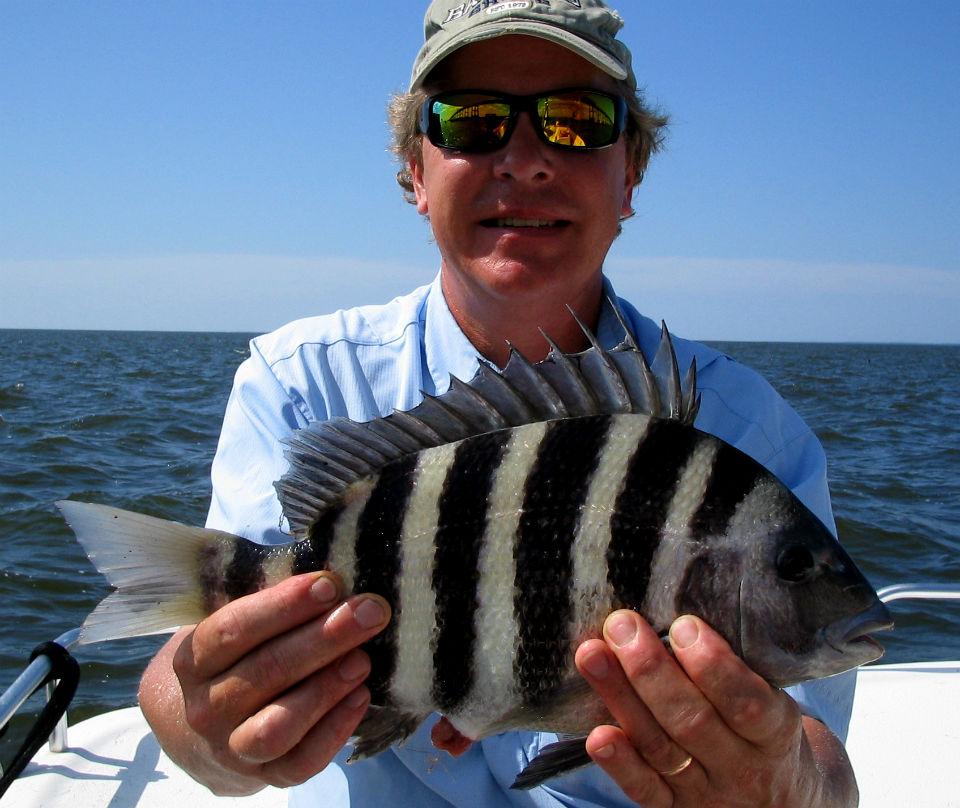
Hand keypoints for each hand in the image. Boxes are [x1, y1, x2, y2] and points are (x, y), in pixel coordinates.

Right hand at [139, 572, 390, 794]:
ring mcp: (232, 748)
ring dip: (326, 687)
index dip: (283, 605)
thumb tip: (331, 567)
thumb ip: (267, 598)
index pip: (232, 629)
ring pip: (278, 724)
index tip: (330, 582)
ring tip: (363, 657)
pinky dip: (335, 730)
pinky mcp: (265, 778)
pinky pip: (302, 762)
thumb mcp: (231, 622)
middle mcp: (206, 707)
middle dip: (324, 637)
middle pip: (265, 671)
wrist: (197, 729)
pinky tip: (361, 696)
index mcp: (194, 660)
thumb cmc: (232, 657)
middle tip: (370, 610)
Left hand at [574, 611, 856, 806]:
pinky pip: (644, 790)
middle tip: (622, 624)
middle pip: (693, 722)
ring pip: (660, 747)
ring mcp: (706, 794)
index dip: (716, 666)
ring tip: (592, 654)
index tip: (685, 625)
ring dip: (621, 698)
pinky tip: (598, 735)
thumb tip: (690, 592)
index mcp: (776, 736)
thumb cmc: (771, 728)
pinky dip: (620, 764)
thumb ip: (743, 663)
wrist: (792, 806)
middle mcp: (742, 770)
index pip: (749, 705)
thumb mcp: (777, 695)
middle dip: (651, 670)